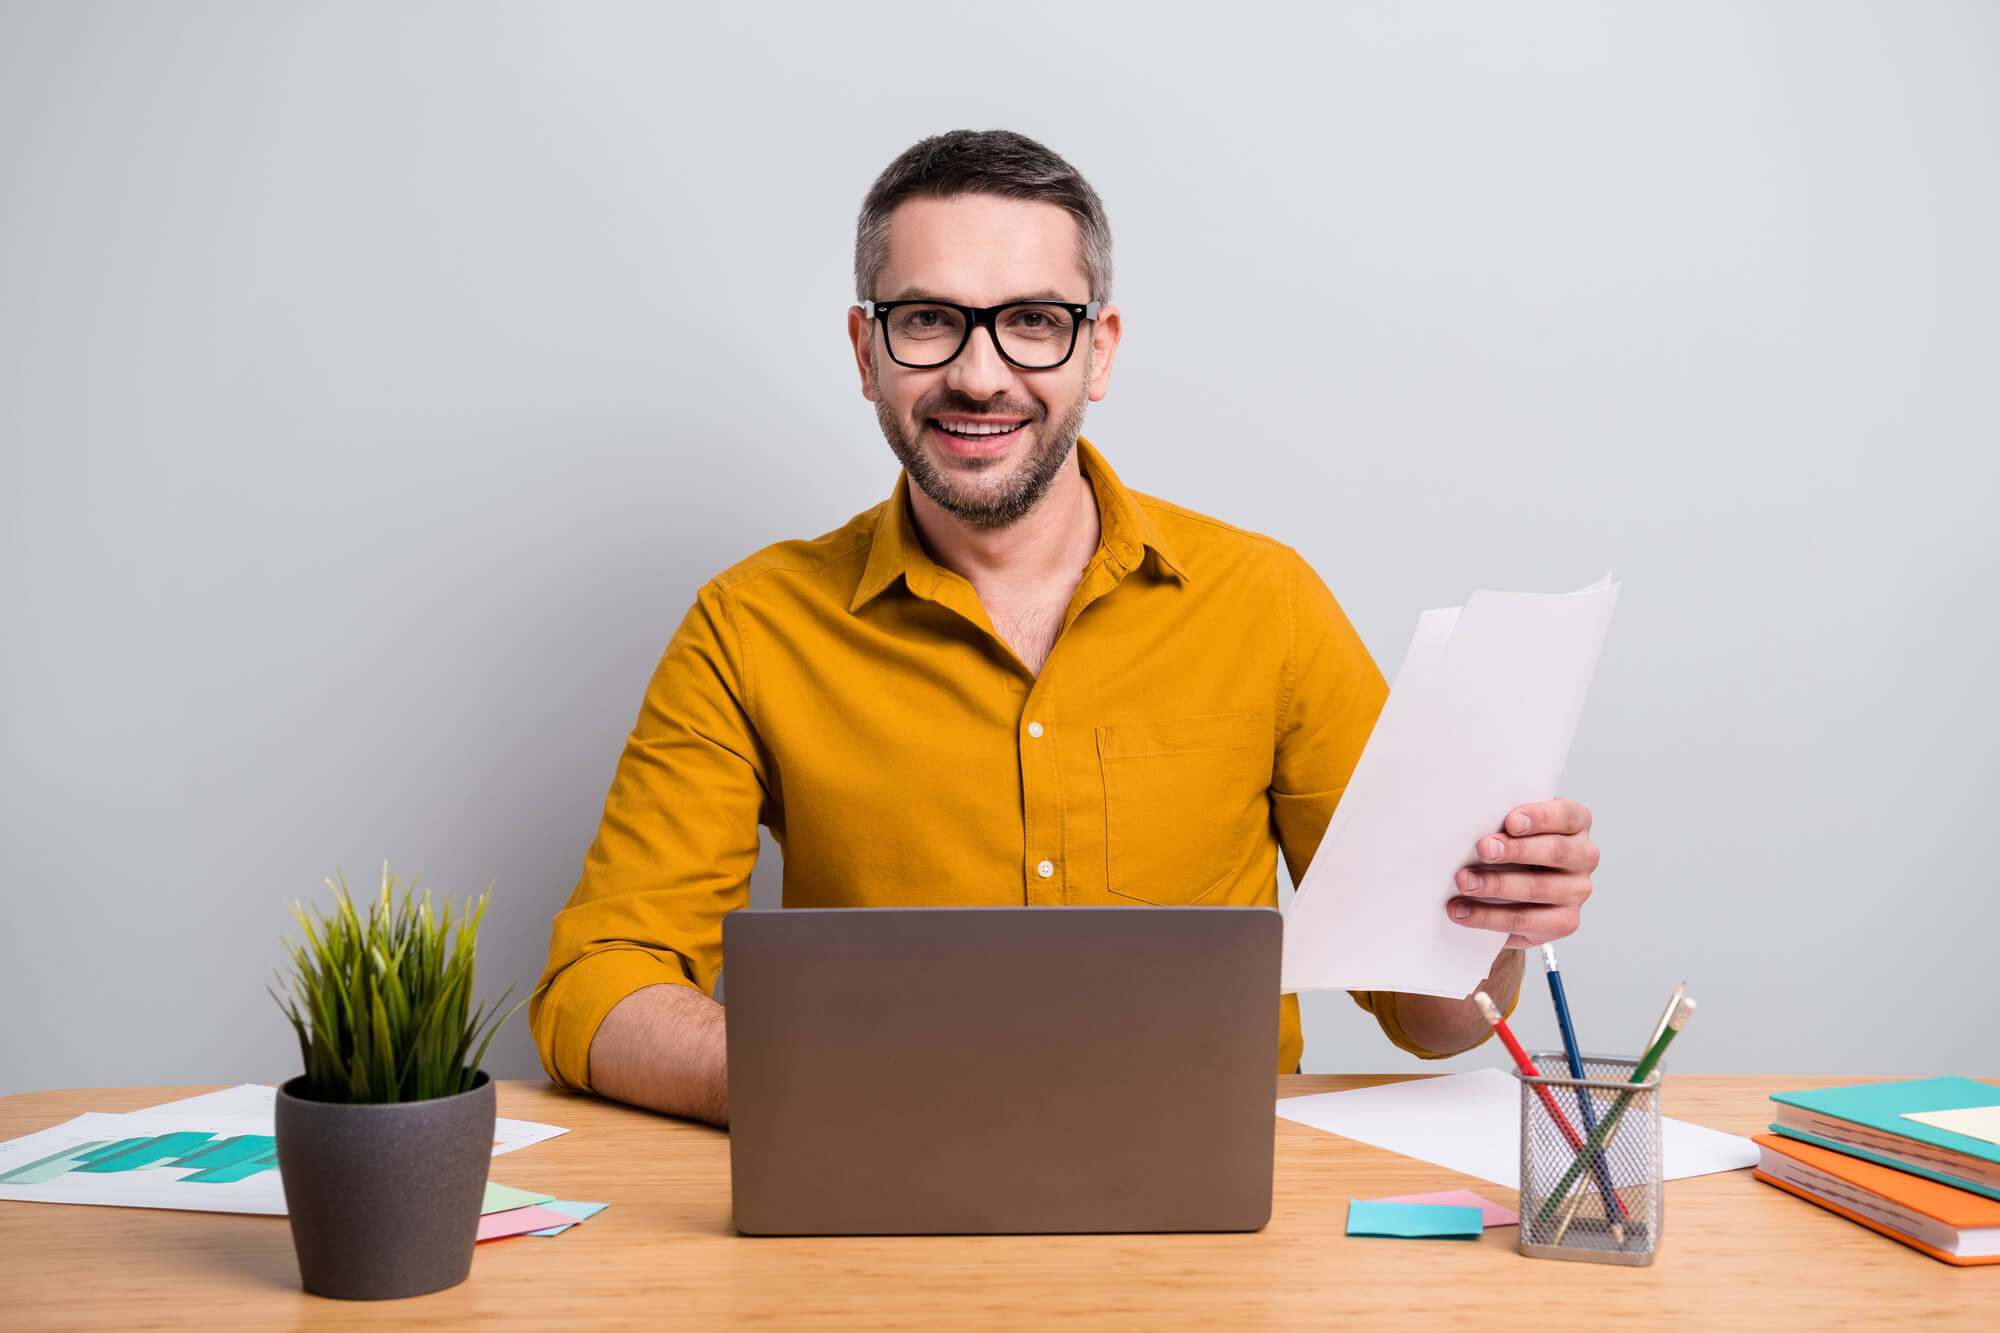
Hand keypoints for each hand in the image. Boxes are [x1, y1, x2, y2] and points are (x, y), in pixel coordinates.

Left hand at [1446, 797, 1597, 950]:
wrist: (1514, 893)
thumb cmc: (1512, 850)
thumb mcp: (1512, 830)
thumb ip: (1502, 826)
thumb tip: (1469, 827)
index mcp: (1576, 823)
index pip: (1567, 815)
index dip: (1540, 817)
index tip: (1510, 821)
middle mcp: (1584, 856)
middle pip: (1555, 851)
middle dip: (1515, 850)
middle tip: (1483, 849)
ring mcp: (1577, 891)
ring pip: (1538, 888)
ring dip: (1496, 885)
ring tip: (1464, 882)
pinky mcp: (1565, 921)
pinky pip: (1525, 920)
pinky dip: (1489, 916)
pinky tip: (1464, 911)